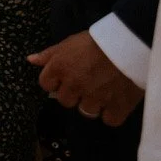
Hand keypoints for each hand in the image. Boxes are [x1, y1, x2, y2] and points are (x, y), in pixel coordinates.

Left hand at [29, 31, 143, 126]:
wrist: (130, 43)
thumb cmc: (98, 40)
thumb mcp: (70, 42)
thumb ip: (49, 54)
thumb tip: (30, 60)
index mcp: (60, 68)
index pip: (46, 84)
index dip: (56, 81)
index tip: (66, 77)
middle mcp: (74, 86)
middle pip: (65, 101)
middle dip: (74, 93)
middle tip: (88, 82)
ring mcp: (95, 99)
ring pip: (86, 111)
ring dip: (93, 103)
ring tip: (104, 90)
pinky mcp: (116, 108)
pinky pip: (109, 119)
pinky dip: (112, 113)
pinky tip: (116, 101)